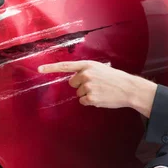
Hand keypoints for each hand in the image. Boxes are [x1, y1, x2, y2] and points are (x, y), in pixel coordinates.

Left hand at [37, 61, 156, 115]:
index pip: (66, 66)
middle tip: (95, 85)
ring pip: (79, 93)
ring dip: (87, 94)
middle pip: (72, 83)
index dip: (51, 68)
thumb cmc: (116, 79)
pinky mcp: (90, 97)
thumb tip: (76, 78)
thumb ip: (88, 71)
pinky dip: (90, 101)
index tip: (39, 69)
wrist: (128, 88)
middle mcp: (86, 74)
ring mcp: (87, 86)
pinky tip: (101, 98)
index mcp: (88, 65)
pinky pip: (83, 101)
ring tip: (101, 91)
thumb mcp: (101, 69)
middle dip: (81, 85)